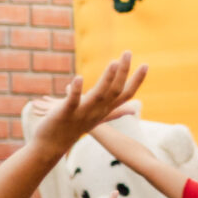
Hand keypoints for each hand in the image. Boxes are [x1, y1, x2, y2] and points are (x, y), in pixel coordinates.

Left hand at [28, 56, 148, 153]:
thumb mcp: (98, 119)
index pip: (126, 95)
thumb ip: (115, 112)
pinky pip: (72, 101)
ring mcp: (82, 113)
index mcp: (105, 110)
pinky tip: (78, 78)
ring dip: (107, 78)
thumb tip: (133, 109)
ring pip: (98, 95)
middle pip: (115, 91)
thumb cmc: (76, 129)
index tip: (146, 64)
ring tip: (113, 62)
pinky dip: (75, 90)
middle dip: (123, 72)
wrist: (51, 146)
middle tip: (128, 52)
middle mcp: (97, 111)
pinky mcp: (65, 114)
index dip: (137, 81)